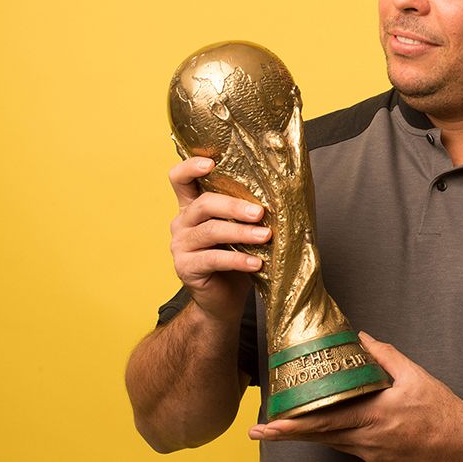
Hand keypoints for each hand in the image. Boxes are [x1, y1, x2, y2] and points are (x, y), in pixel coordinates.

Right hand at [169, 156, 271, 323]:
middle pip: (203, 204)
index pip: (180, 179)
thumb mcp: (241, 229)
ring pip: (211, 231)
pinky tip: (257, 263)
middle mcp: (182, 222)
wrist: (223, 300)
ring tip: (266, 236)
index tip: (212, 162)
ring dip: (241, 233)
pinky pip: (213, 259)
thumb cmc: (236, 257)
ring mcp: (180, 246)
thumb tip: (283, 189)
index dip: (191, 167)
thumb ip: (246, 210)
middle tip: (260, 213)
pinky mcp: (185, 268)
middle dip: (234, 206)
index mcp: (191, 207)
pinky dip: (238, 259)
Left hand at [248, 332, 462, 460]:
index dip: (293, 424)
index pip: (324, 422)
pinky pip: (347, 446)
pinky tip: (325, 425)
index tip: (269, 422)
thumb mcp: (416, 376)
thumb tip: (361, 337)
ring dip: (307, 433)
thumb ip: (385, 355)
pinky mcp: (376, 461)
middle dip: (286, 432)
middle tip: (260, 426)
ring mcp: (371, 454)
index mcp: (375, 416)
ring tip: (283, 423)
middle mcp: (368, 440)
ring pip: (330, 441)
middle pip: (318, 436)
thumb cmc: (443, 412)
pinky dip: (332, 434)